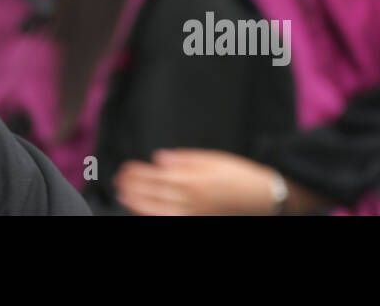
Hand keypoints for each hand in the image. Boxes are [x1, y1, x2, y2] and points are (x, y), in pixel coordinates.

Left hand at [113, 148, 282, 215]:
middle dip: (134, 187)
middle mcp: (192, 199)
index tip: (125, 168)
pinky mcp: (199, 221)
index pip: (158, 176)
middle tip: (118, 180)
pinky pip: (171, 220)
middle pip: (155, 194)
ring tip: (123, 196)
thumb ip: (184, 159)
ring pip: (159, 211)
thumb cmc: (238, 174)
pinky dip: (155, 216)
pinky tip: (144, 211)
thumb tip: (159, 158)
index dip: (139, 173)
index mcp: (194, 180)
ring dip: (138, 203)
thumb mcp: (212, 159)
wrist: (262, 196)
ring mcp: (195, 214)